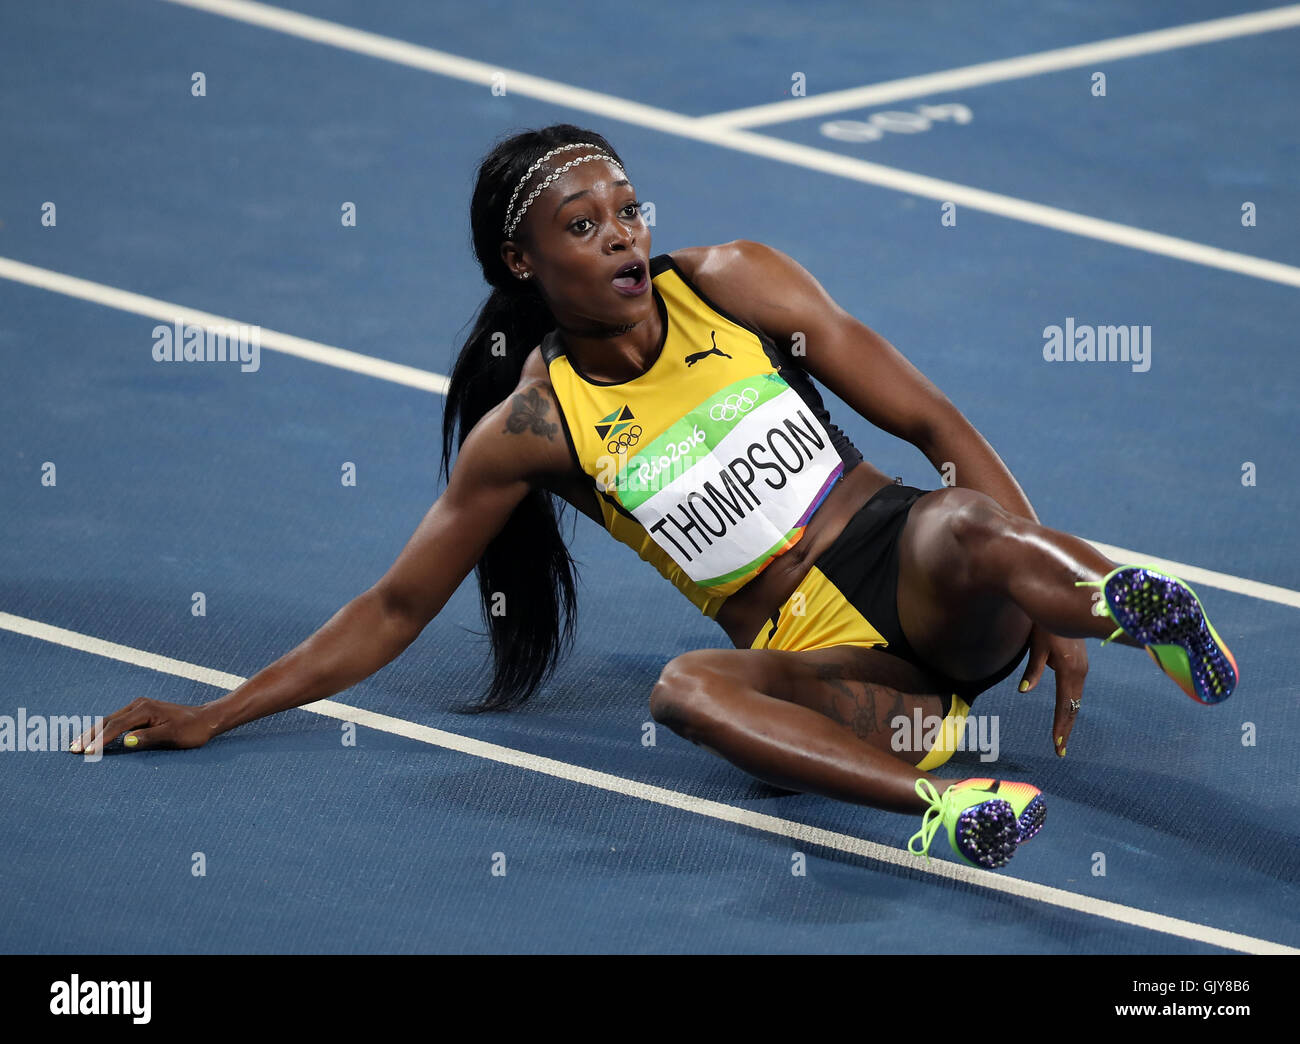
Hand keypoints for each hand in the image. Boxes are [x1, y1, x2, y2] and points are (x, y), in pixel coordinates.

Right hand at [68, 697, 217, 753]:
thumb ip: (149, 737)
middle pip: (108, 721)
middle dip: (90, 735)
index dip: (100, 740)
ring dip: (93, 732)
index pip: (116, 726)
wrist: (206, 718)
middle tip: (73, 750)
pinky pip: (117, 721)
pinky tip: (96, 738)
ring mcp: (139, 707)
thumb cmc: (192, 730)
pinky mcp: (141, 712)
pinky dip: (104, 730)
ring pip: (110, 720)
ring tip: (77, 745)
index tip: (87, 752)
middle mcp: (138, 704)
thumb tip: (126, 742)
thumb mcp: (173, 736)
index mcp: (144, 709)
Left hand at [1017, 623, 1088, 756]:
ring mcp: (1082, 668)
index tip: (1057, 745)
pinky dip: (1069, 705)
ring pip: (1075, 700)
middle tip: (1059, 750)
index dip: (1061, 726)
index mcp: (1070, 671)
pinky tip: (1064, 714)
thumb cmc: (1045, 623)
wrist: (1064, 605)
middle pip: (1073, 707)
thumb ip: (1033, 670)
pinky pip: (1074, 690)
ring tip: (1061, 738)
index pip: (1064, 705)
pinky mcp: (1080, 664)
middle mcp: (1080, 673)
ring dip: (1068, 719)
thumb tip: (1024, 692)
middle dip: (1066, 729)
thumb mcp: (1037, 646)